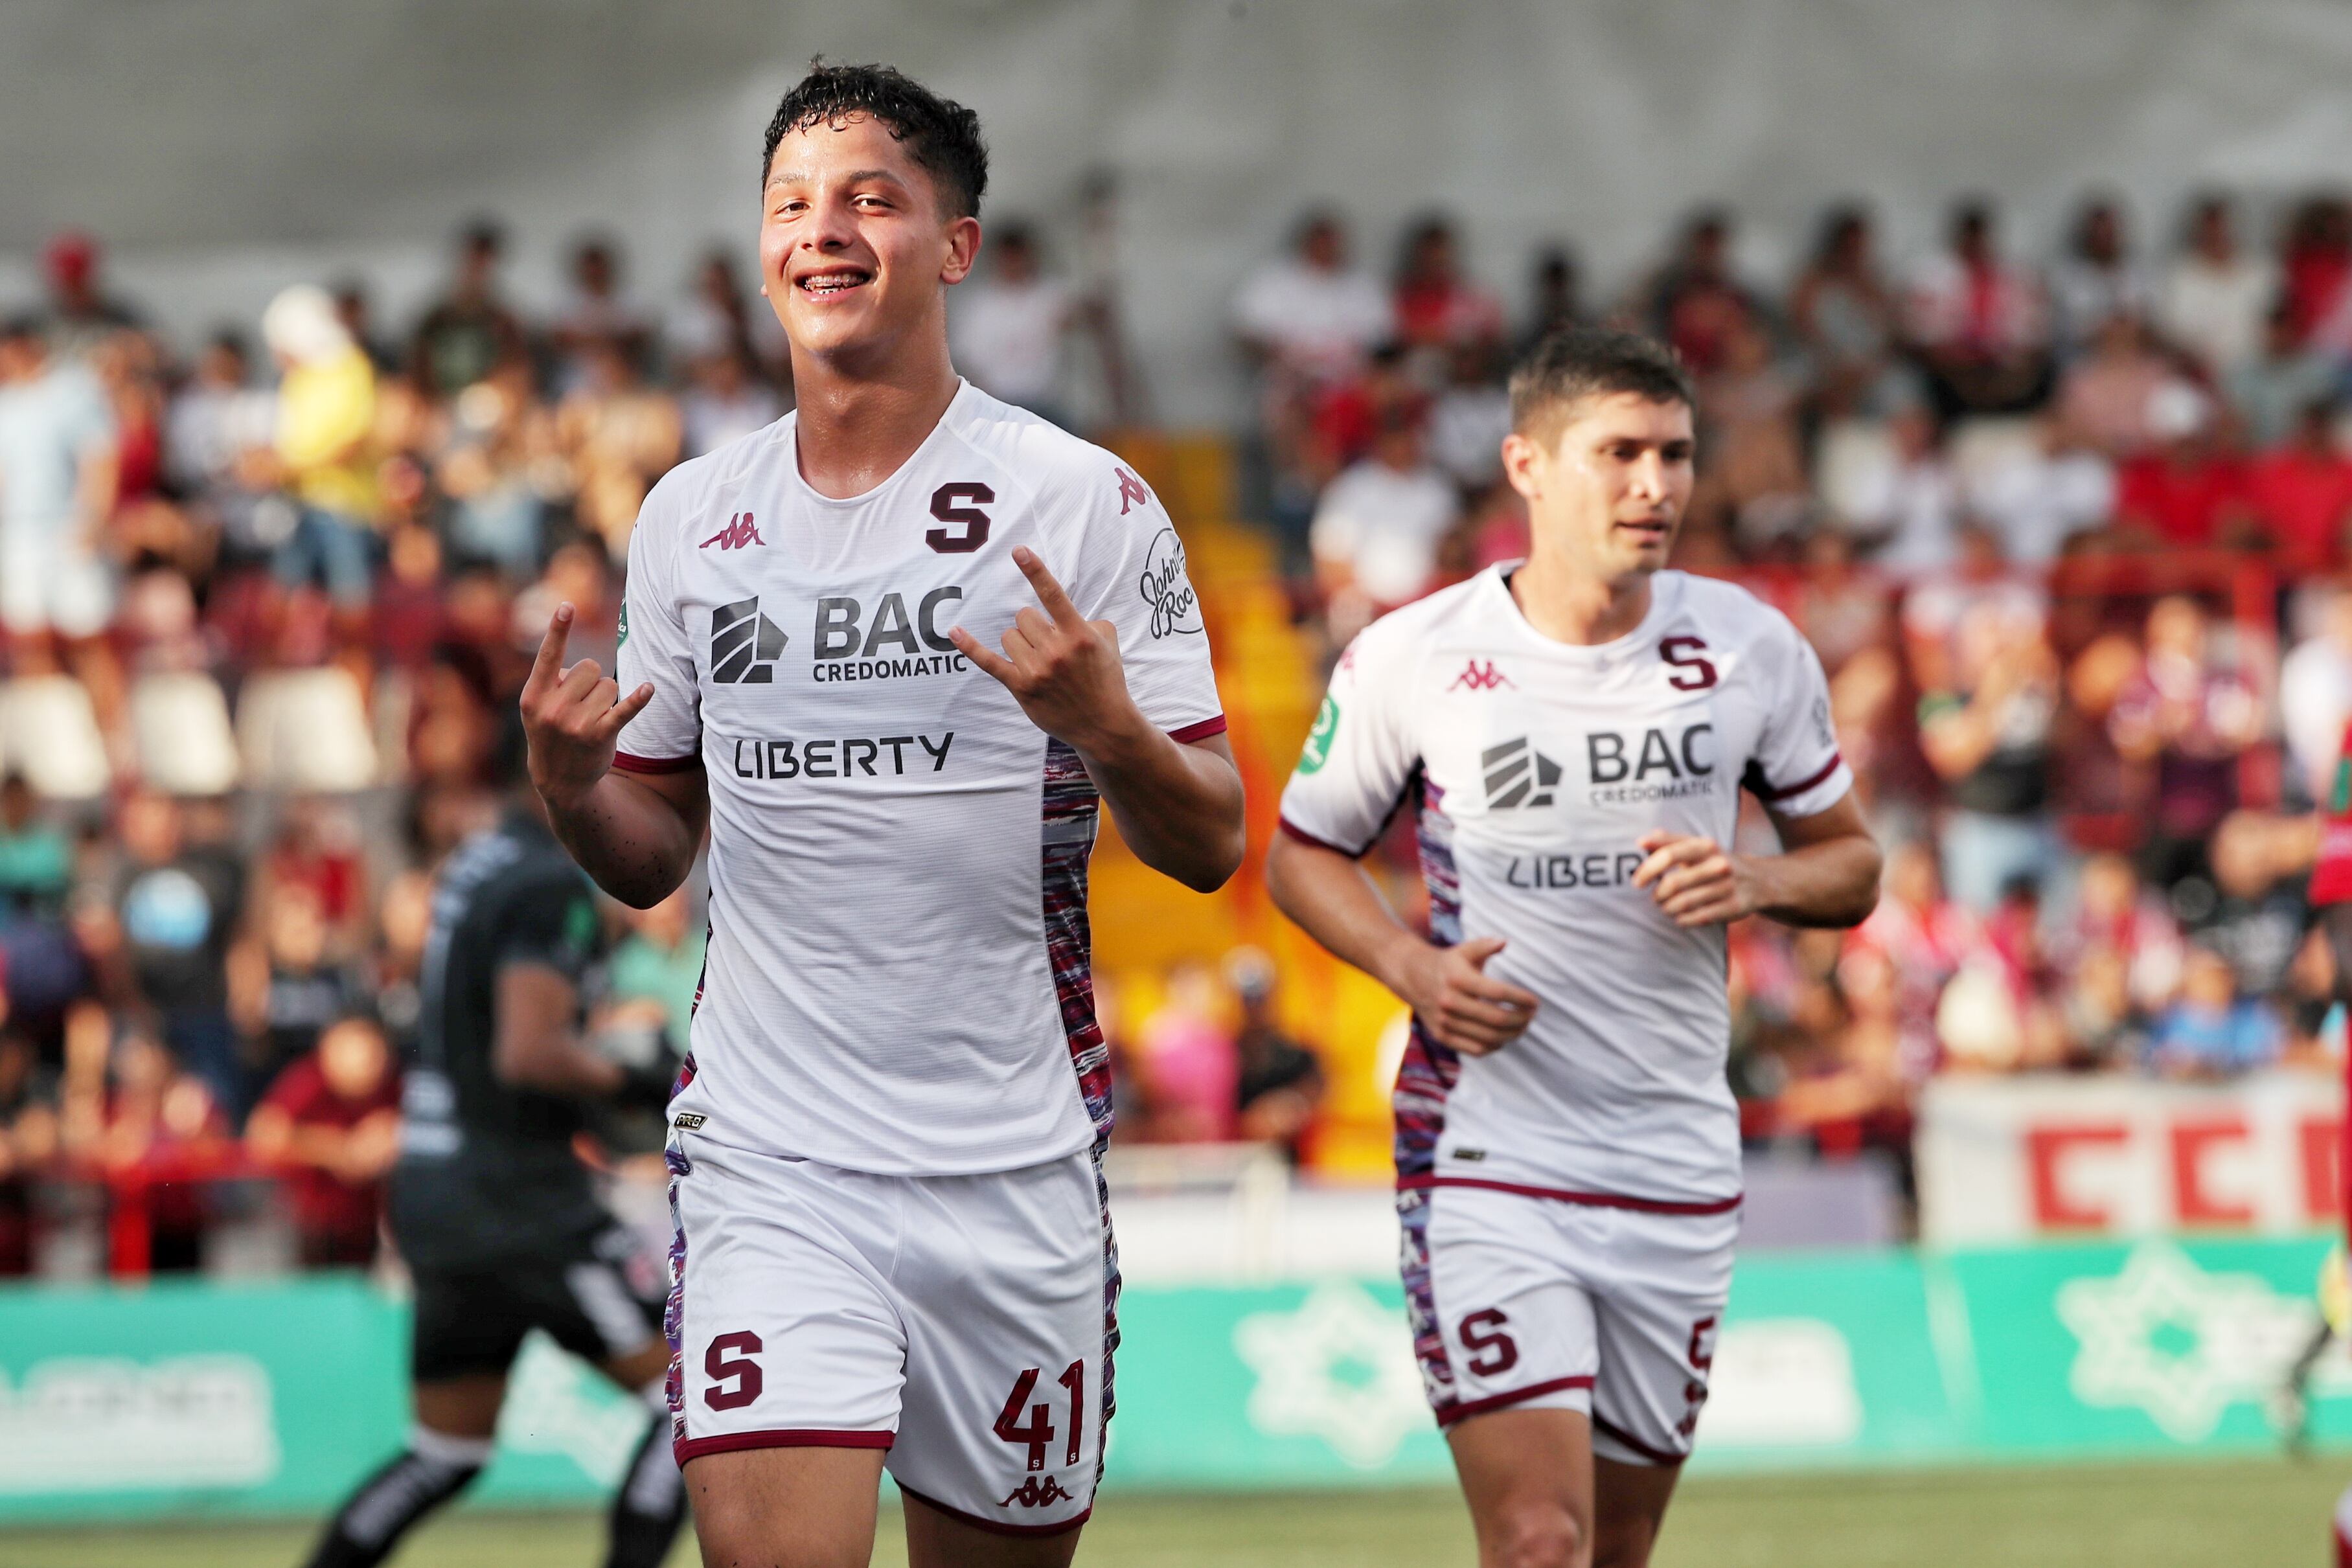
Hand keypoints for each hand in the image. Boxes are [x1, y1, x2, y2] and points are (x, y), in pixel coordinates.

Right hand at [521, 603, 653, 809]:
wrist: (559, 780)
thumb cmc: (551, 733)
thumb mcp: (538, 707)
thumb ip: (552, 681)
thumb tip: (582, 669)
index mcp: (534, 696)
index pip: (548, 656)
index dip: (558, 629)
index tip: (566, 605)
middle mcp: (553, 708)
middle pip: (590, 667)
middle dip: (591, 681)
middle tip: (581, 705)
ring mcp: (576, 723)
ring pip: (609, 685)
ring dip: (607, 698)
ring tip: (592, 718)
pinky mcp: (600, 736)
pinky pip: (623, 709)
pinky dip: (638, 699)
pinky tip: (649, 688)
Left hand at [950, 548, 1138, 755]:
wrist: (1104, 725)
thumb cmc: (1106, 680)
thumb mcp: (1107, 643)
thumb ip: (1088, 620)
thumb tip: (1063, 614)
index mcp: (1079, 635)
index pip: (1053, 596)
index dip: (1035, 571)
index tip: (1018, 551)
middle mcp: (1056, 650)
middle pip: (1024, 617)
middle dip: (1034, 627)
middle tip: (1051, 647)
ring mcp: (1037, 670)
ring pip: (1009, 636)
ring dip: (1021, 643)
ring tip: (1041, 662)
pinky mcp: (1021, 688)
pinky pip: (989, 661)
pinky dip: (970, 646)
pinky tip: (954, 632)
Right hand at [1391, 935, 1538, 1056]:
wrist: (1411, 977)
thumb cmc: (1448, 963)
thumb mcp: (1465, 950)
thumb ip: (1486, 946)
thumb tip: (1504, 942)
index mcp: (1458, 978)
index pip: (1497, 992)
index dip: (1520, 999)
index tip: (1535, 1002)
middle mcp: (1449, 1001)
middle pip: (1496, 1019)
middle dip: (1521, 1019)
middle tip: (1532, 1015)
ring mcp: (1444, 1021)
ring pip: (1488, 1037)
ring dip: (1512, 1034)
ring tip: (1522, 1026)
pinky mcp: (1442, 1036)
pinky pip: (1475, 1049)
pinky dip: (1495, 1046)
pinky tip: (1504, 1037)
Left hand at [1632, 830, 1762, 927]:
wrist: (1759, 880)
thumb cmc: (1714, 861)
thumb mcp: (1697, 846)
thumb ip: (1669, 842)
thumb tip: (1641, 842)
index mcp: (1706, 845)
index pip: (1670, 853)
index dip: (1648, 868)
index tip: (1637, 882)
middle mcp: (1718, 864)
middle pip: (1673, 883)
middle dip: (1658, 894)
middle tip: (1655, 898)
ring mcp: (1728, 886)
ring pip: (1684, 903)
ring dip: (1668, 908)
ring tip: (1666, 907)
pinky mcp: (1734, 907)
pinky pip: (1698, 917)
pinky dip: (1683, 919)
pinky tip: (1680, 917)